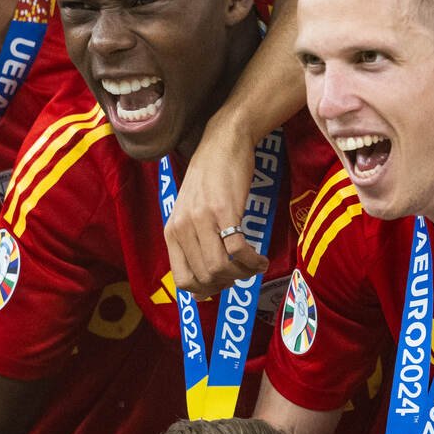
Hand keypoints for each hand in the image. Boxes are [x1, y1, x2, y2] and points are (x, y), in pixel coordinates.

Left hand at [163, 123, 269, 299]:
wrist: (223, 143)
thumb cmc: (210, 178)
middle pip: (206, 278)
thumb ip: (193, 242)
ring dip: (242, 273)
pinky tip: (261, 259)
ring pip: (221, 268)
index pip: (183, 281)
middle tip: (242, 274)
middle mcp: (183, 228)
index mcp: (172, 232)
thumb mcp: (191, 212)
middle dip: (228, 283)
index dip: (206, 290)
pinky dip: (253, 261)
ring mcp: (203, 219)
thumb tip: (204, 285)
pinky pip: (239, 251)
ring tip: (253, 266)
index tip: (223, 284)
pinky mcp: (225, 211)